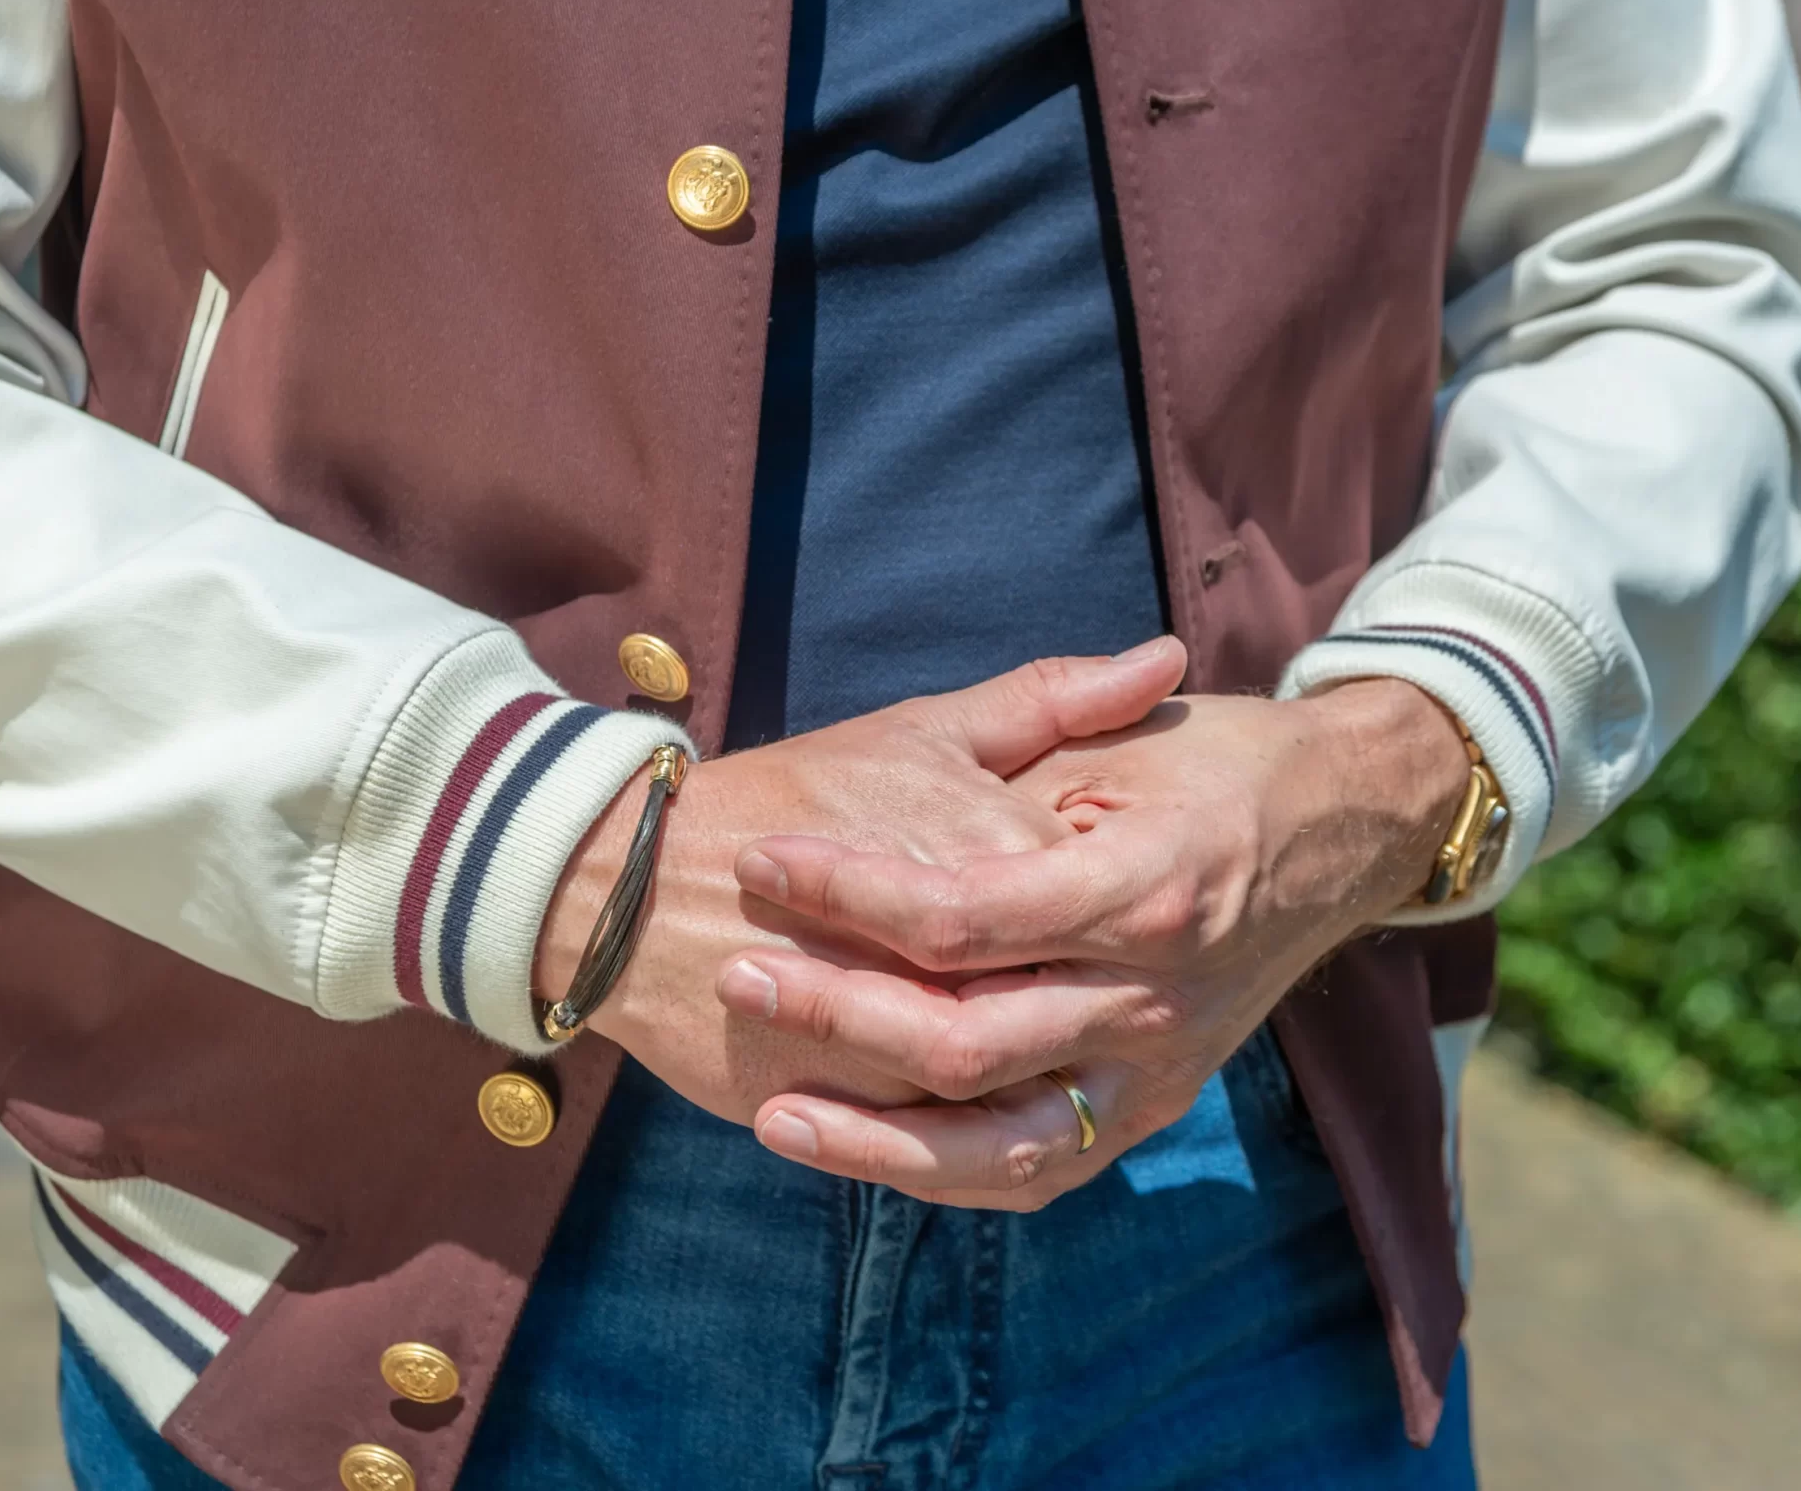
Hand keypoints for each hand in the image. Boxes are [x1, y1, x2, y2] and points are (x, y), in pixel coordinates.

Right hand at [533, 639, 1189, 1127]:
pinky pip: (958, 1143)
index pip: (1114, 899)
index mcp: (1003, 856)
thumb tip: (1166, 657)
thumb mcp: (924, 729)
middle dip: (1084, 992)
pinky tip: (974, 1094)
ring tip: (1012, 1034)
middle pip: (1076, 998)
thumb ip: (1054, 698)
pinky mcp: (872, 1103)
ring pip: (1025, 1082)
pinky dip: (975, 1128)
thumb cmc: (790, 794)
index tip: (1101, 888)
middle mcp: (979, 958)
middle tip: (1063, 970)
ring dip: (1029, 1066)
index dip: (1121, 902)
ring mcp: (924, 1040)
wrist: (633, 888)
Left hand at [715, 672, 1472, 1207]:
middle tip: (742, 973)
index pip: (966, 916)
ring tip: (773, 1113)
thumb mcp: (1128, 732)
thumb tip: (892, 767)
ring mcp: (1158, 1068)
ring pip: (998, 1146)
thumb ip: (1023, 742)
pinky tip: (859, 1152)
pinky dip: (942, 1175)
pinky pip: (1037, 1171)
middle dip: (837, 1011)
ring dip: (874, 1138)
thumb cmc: (1223, 763)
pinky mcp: (1153, 1107)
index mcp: (1145, 886)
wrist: (1350, 825)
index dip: (851, 892)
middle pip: (966, 1038)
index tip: (766, 861)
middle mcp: (1155, 996)